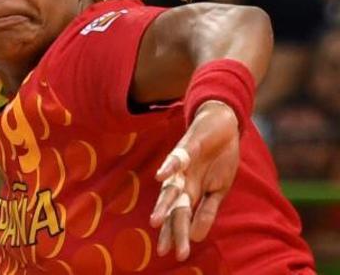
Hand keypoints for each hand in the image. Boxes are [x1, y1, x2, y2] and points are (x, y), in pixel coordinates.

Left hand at [150, 101, 239, 260]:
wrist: (224, 126)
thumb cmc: (219, 159)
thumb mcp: (218, 190)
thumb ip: (207, 211)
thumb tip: (196, 236)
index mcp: (190, 192)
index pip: (180, 216)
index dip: (176, 234)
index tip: (173, 255)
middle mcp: (181, 181)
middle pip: (173, 207)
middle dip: (170, 228)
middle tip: (163, 249)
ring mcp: (182, 165)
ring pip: (170, 187)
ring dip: (164, 204)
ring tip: (156, 221)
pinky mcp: (187, 147)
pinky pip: (176, 158)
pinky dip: (168, 167)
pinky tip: (160, 177)